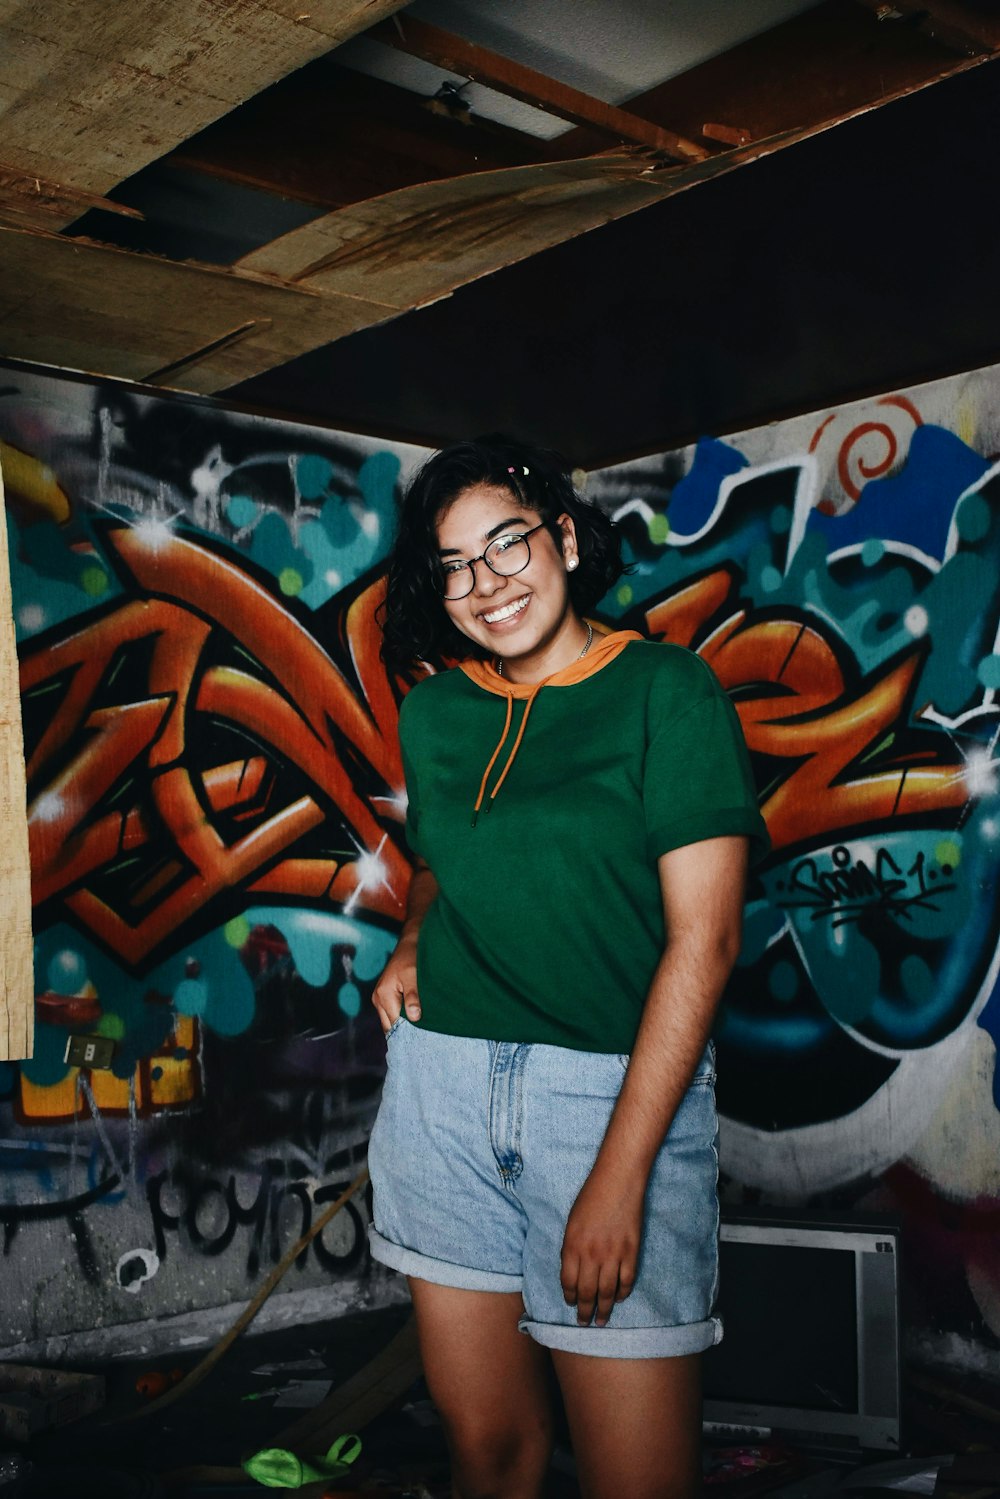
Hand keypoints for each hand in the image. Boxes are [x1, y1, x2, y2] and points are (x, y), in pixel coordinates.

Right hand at [371, 933, 420, 1033]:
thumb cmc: (412, 957)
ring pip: (391, 1021)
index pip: (394, 1023)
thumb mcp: (413, 975)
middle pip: (390, 1025)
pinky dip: (402, 1019)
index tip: (421, 1042)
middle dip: (404, 1033)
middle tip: (423, 1043)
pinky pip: (392, 1013)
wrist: (410, 942)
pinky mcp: (386, 996)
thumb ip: (413, 996)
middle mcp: (378, 998)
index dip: (407, 1033)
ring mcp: (380, 998)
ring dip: (404, 1026)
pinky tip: (415, 1024)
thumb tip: (414, 1017)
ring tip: (421, 1035)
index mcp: (383, 995)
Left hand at [560, 1165, 643, 1326]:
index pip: (568, 1282)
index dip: (570, 1297)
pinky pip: (627, 1280)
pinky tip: (618, 1299)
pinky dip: (622, 1293)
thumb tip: (572, 1271)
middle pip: (587, 1292)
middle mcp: (591, 1255)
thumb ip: (570, 1248)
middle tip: (584, 1322)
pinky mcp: (631, 1252)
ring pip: (607, 1292)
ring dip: (604, 1310)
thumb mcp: (572, 1222)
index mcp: (572, 1246)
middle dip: (585, 1311)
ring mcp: (613, 1255)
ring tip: (601, 1321)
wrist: (618, 1180)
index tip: (571, 1305)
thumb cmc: (591, 1196)